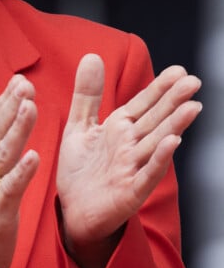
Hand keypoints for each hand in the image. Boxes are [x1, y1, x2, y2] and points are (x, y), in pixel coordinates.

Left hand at [57, 54, 201, 267]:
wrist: (72, 212)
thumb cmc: (80, 170)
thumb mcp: (79, 126)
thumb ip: (87, 94)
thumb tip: (92, 56)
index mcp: (120, 128)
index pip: (144, 104)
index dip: (160, 87)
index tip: (179, 70)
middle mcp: (131, 146)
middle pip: (156, 119)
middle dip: (174, 100)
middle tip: (194, 81)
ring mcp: (133, 168)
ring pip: (157, 142)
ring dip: (175, 125)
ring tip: (193, 106)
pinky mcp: (130, 191)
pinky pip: (147, 173)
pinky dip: (159, 159)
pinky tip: (172, 143)